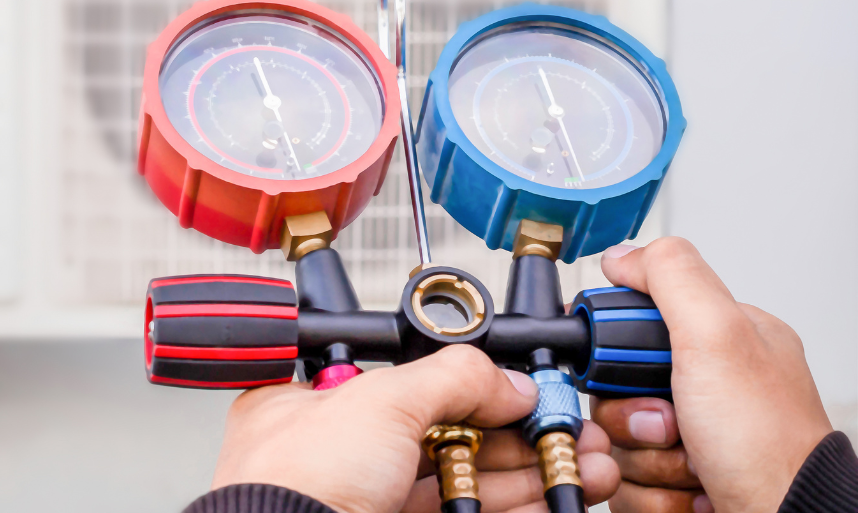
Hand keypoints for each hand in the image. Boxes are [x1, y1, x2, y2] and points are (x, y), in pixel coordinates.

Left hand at [212, 345, 620, 512]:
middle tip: (568, 429)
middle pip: (449, 432)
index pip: (412, 381)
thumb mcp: (381, 403)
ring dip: (529, 471)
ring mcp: (371, 499)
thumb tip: (508, 381)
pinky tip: (554, 496)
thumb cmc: (293, 488)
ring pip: (466, 479)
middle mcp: (343, 452)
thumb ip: (452, 378)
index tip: (524, 389)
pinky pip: (466, 512)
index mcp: (319, 403)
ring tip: (585, 463)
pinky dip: (512, 504)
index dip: (475, 383)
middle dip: (519, 430)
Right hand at [591, 238, 831, 512]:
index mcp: (719, 340)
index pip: (634, 322)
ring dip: (643, 458)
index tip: (627, 367)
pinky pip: (627, 480)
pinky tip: (690, 490)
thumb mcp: (719, 335)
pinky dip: (650, 492)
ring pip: (617, 436)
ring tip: (689, 465)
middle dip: (631, 414)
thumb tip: (622, 254)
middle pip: (615, 386)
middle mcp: (705, 386)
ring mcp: (690, 436)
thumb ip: (671, 278)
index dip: (617, 349)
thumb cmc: (769, 445)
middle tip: (669, 423)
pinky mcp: (675, 479)